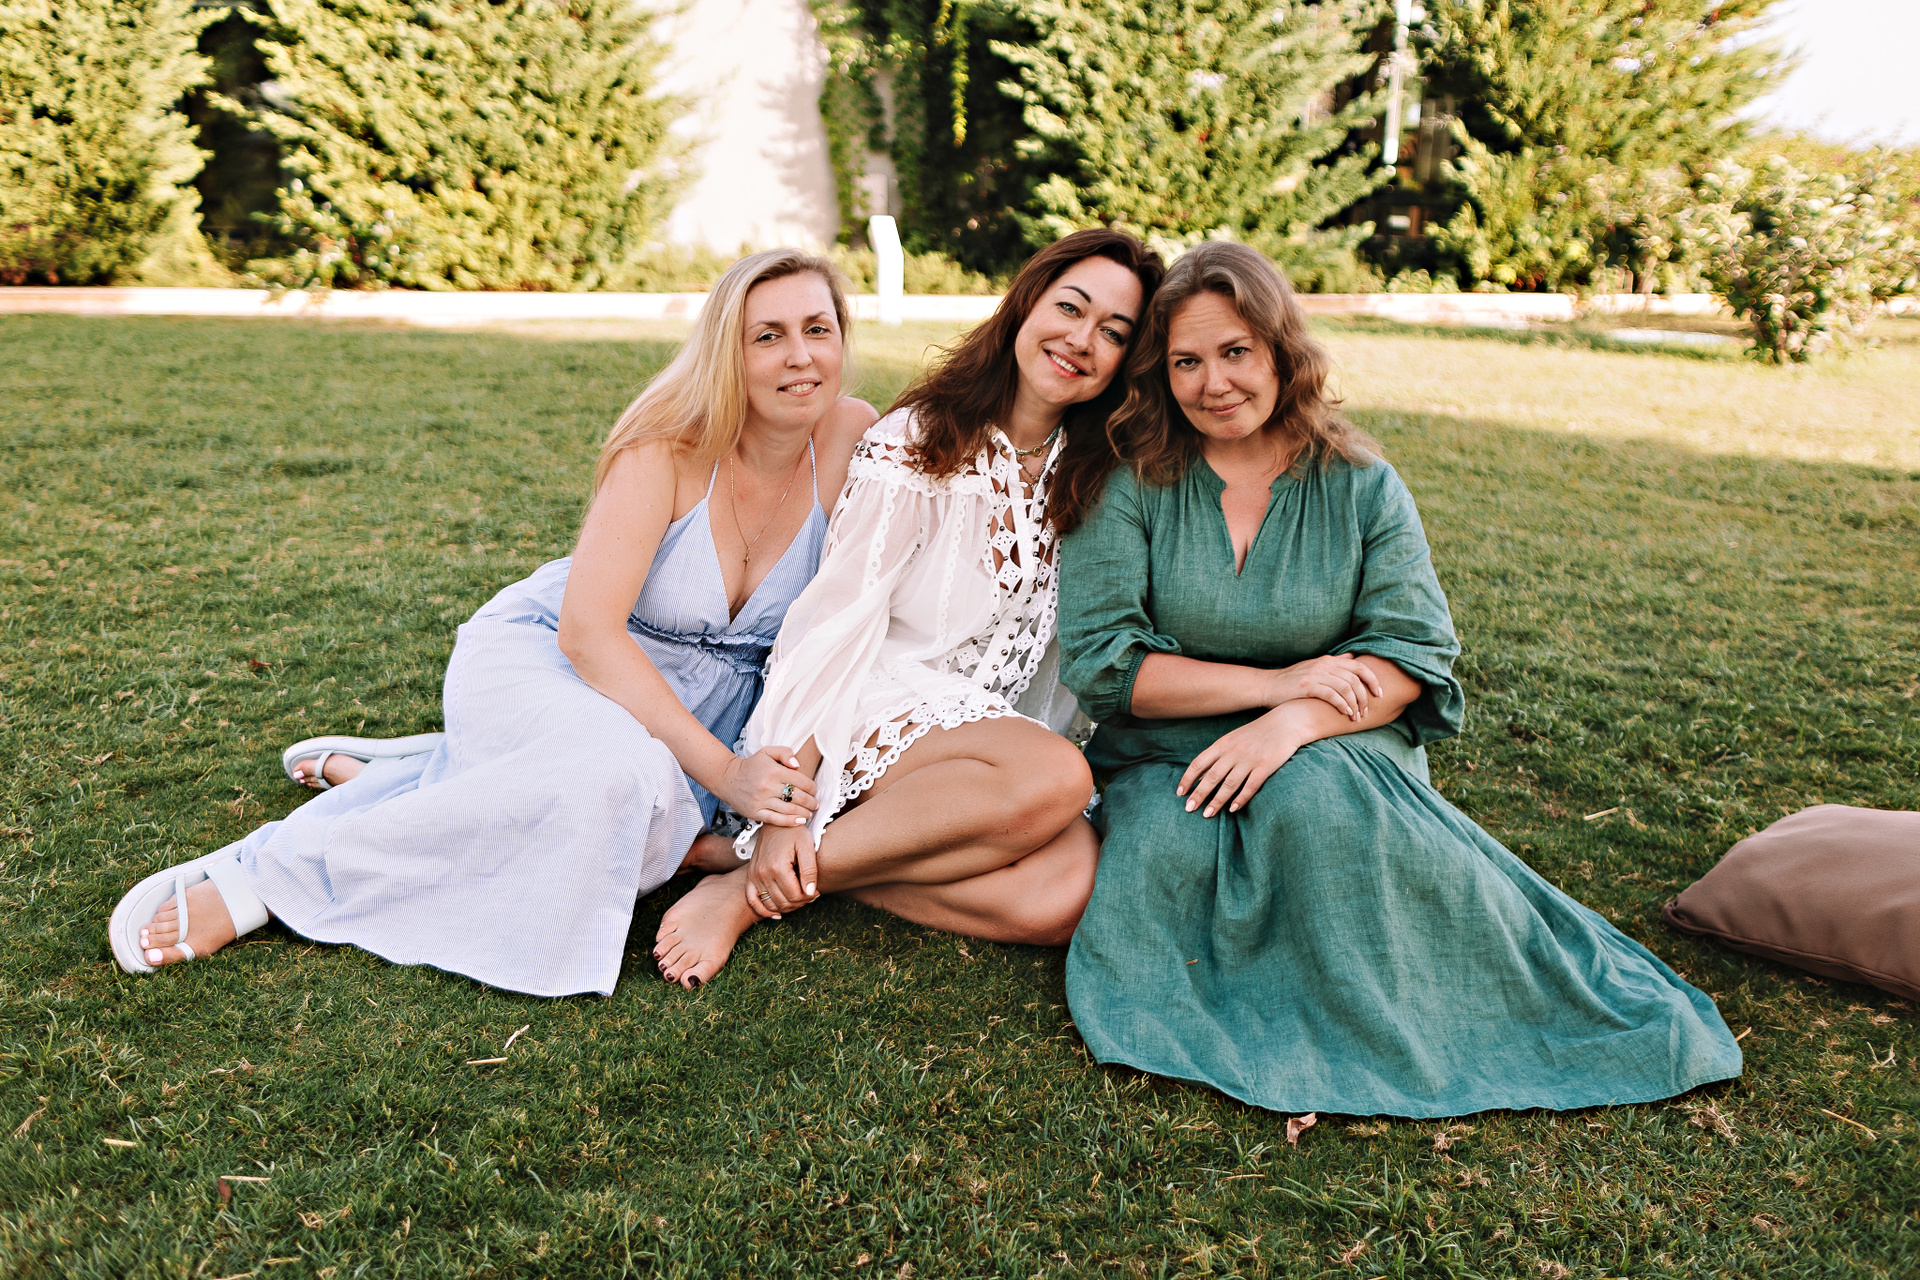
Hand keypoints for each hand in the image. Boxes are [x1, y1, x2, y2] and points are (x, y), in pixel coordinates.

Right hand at [717, 746, 816, 827]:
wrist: (728, 778)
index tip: (814, 790)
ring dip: (804, 812)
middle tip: (815, 804)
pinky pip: (776, 819)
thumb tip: (797, 765)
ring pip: (789, 810)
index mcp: (773, 771)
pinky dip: (791, 822)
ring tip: (810, 812)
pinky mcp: (755, 812)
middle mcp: (767, 786)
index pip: (801, 781)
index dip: (812, 787)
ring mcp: (761, 801)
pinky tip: (800, 821)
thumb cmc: (751, 765)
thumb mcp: (767, 752)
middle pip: (798, 797)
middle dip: (811, 802)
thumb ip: (785, 753)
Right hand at [747, 822, 818, 918]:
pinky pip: (753, 900)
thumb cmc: (794, 832)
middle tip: (810, 894)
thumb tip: (810, 893)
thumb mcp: (807, 846)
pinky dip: (764, 910)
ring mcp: (754, 876)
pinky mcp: (750, 876)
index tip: (817, 891)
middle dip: (800, 902)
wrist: (776, 823)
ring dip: (787, 907)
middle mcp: (762, 873)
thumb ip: (810, 870)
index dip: (808, 897)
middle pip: (783, 902)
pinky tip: (777, 914)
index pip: (795, 895)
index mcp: (777, 866)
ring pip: (771, 904)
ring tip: (798, 898)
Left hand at [1177, 708, 1303, 817]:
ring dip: (1217, 801)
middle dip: (1198, 794)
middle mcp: (1233, 752)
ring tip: (1208, 814)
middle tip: (1189, 809)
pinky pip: (1250, 786)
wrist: (1286, 722)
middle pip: (1211, 777)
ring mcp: (1249, 760)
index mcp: (1223, 744)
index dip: (1188, 779)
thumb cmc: (1257, 732)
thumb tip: (1201, 776)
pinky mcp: (1265, 767)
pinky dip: (1241, 799)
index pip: (1199, 763)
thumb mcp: (1233, 739)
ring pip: (1229, 784)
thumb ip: (1218, 755)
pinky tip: (1233, 809)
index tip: (1180, 793)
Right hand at [1265, 654, 1382, 721]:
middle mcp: (1324, 665)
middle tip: (1367, 711)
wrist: (1268, 686)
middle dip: (1365, 696)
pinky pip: (1332, 695)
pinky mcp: (1308, 686)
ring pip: (1346, 688)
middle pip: (1355, 679)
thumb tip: (1352, 657)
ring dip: (1355, 704)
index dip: (1372, 680)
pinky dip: (1342, 705)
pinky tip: (1345, 714)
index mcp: (1328, 660)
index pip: (1359, 667)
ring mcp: (1316, 675)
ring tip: (1356, 717)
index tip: (1379, 694)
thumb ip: (1334, 663)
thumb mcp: (1314, 667)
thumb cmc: (1292, 680)